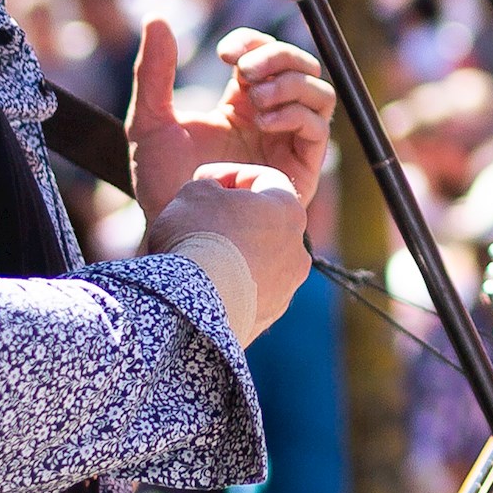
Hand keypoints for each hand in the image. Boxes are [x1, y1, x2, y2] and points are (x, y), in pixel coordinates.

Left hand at [127, 21, 333, 212]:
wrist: (178, 230)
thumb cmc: (162, 185)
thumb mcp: (150, 120)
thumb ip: (153, 72)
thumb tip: (156, 17)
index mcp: (239, 103)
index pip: (266, 54)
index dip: (254, 43)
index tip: (226, 54)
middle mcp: (270, 118)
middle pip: (301, 65)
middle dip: (277, 57)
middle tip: (244, 71)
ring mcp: (288, 142)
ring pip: (318, 91)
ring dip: (290, 84)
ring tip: (255, 100)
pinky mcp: (301, 169)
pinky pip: (318, 128)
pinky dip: (296, 115)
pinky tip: (263, 122)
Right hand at [148, 165, 307, 329]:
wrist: (192, 306)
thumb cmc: (197, 236)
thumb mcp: (195, 192)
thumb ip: (211, 185)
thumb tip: (215, 195)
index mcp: (289, 210)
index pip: (266, 180)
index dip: (231, 176)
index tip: (204, 185)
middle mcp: (299, 250)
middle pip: (266, 223)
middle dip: (237, 218)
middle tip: (201, 221)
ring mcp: (287, 288)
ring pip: (261, 261)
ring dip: (235, 254)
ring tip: (200, 257)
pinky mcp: (270, 317)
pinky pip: (250, 293)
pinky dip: (232, 286)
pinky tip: (204, 286)